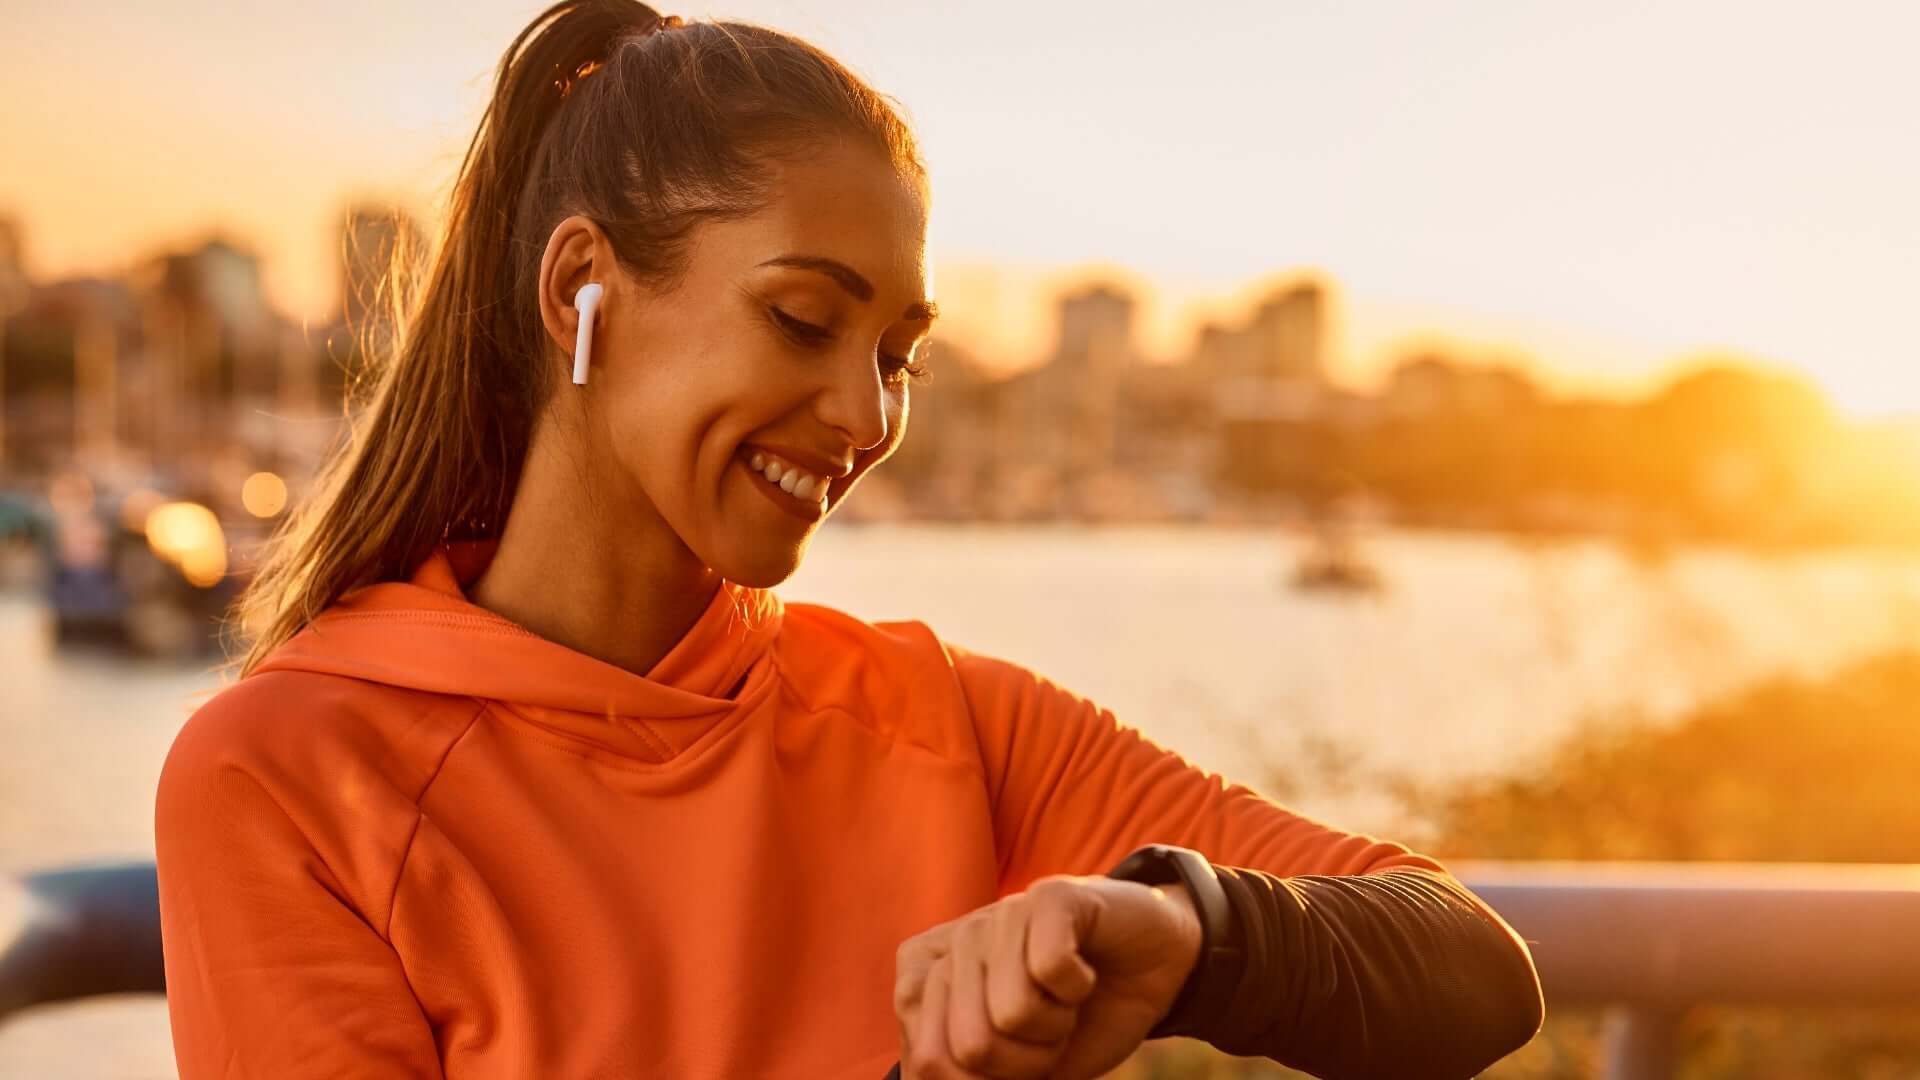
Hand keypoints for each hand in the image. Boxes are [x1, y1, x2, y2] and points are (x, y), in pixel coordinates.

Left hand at [892, 873, 1202, 1078]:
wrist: (1155, 969)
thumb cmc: (1082, 1019)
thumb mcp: (1021, 1067)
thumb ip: (969, 1076)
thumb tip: (937, 1079)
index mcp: (930, 984)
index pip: (927, 1063)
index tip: (1019, 1055)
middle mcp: (955, 943)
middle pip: (968, 1047)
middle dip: (1025, 1062)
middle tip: (1050, 1029)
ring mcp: (999, 915)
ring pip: (1011, 1013)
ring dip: (1057, 1027)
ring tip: (1067, 998)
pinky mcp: (1048, 896)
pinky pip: (1050, 971)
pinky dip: (1080, 989)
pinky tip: (1085, 969)